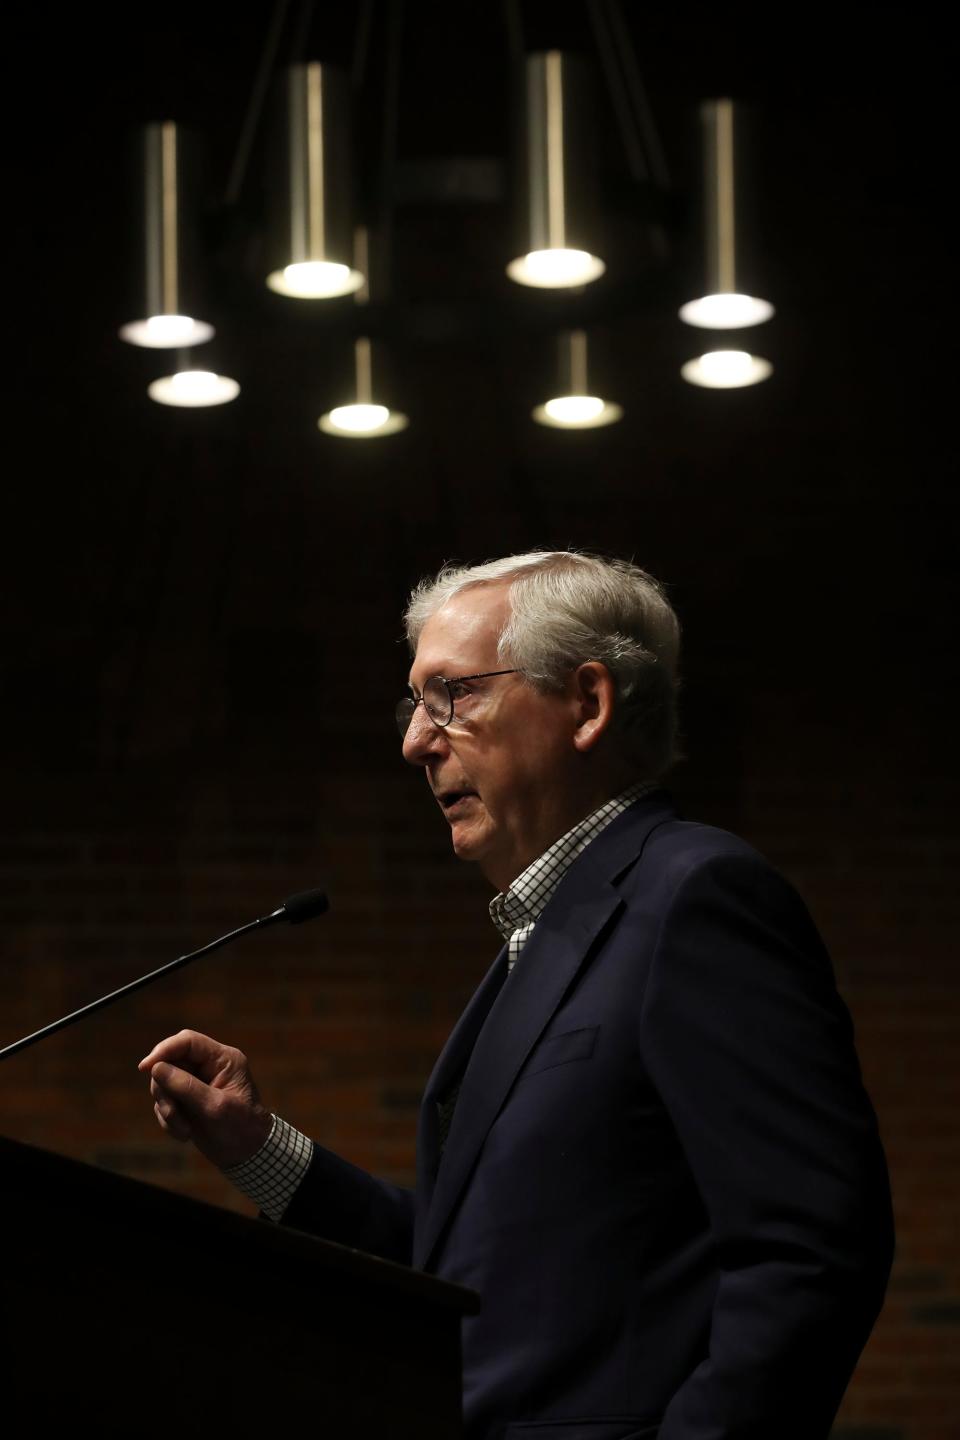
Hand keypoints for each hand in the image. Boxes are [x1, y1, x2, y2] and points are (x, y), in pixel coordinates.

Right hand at [138, 1029, 272, 1168]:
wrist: (247, 1154)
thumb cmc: (240, 1128)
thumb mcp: (215, 1107)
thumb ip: (186, 1086)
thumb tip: (156, 1068)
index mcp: (222, 1059)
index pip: (188, 1042)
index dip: (164, 1050)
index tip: (145, 1067)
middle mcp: (208, 1067)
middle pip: (170, 1062)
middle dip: (166, 1090)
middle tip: (172, 1112)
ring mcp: (196, 1083)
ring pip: (163, 1084)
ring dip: (168, 1109)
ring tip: (184, 1130)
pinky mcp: (186, 1101)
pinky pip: (164, 1103)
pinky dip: (169, 1120)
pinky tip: (185, 1134)